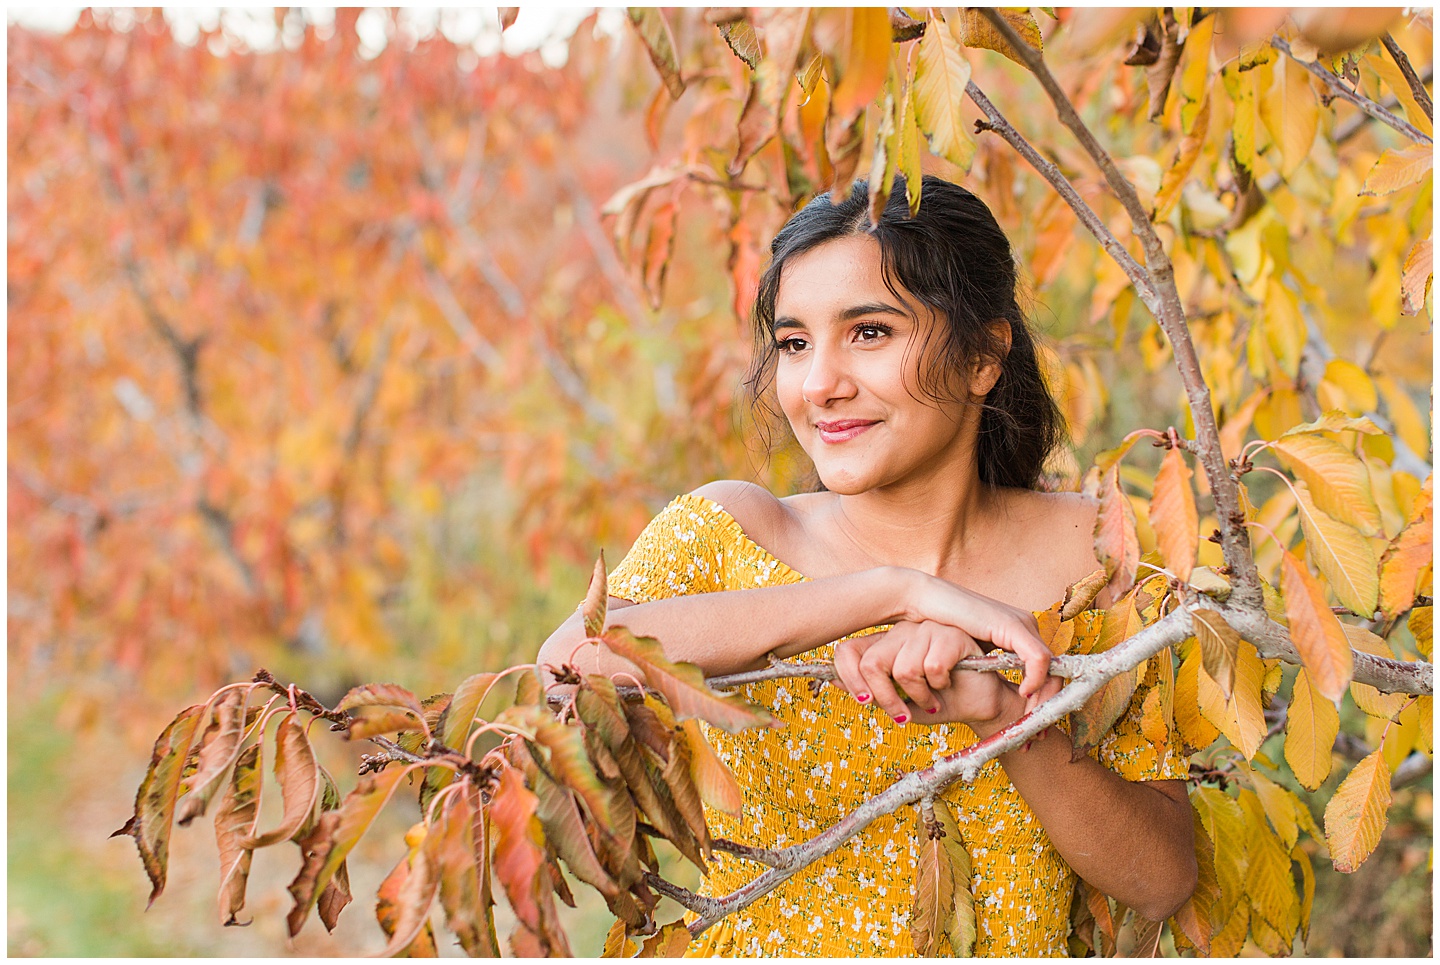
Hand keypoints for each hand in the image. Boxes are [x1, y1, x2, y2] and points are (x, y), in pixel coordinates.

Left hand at [833, 621, 1019, 731]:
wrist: (979, 704)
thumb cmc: (939, 702)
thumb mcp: (899, 703)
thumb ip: (870, 693)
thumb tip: (833, 682)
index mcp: (885, 645)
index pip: (848, 651)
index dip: (848, 678)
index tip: (864, 700)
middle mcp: (901, 633)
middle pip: (871, 663)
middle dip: (886, 698)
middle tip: (903, 713)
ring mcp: (925, 630)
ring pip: (903, 669)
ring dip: (919, 694)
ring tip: (932, 696)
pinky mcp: (950, 634)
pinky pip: (931, 667)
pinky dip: (939, 686)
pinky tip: (948, 683)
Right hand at [903, 572, 1062, 710]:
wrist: (923, 601)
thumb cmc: (941, 625)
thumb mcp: (972, 651)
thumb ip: (987, 663)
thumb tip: (993, 689)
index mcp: (1018, 633)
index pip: (1047, 670)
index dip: (1045, 699)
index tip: (1034, 726)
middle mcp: (1026, 625)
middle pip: (1055, 670)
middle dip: (1048, 705)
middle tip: (1036, 732)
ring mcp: (1021, 623)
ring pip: (1051, 667)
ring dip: (1044, 697)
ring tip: (1031, 718)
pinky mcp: (1012, 624)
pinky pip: (1038, 658)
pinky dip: (1035, 680)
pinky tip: (1022, 693)